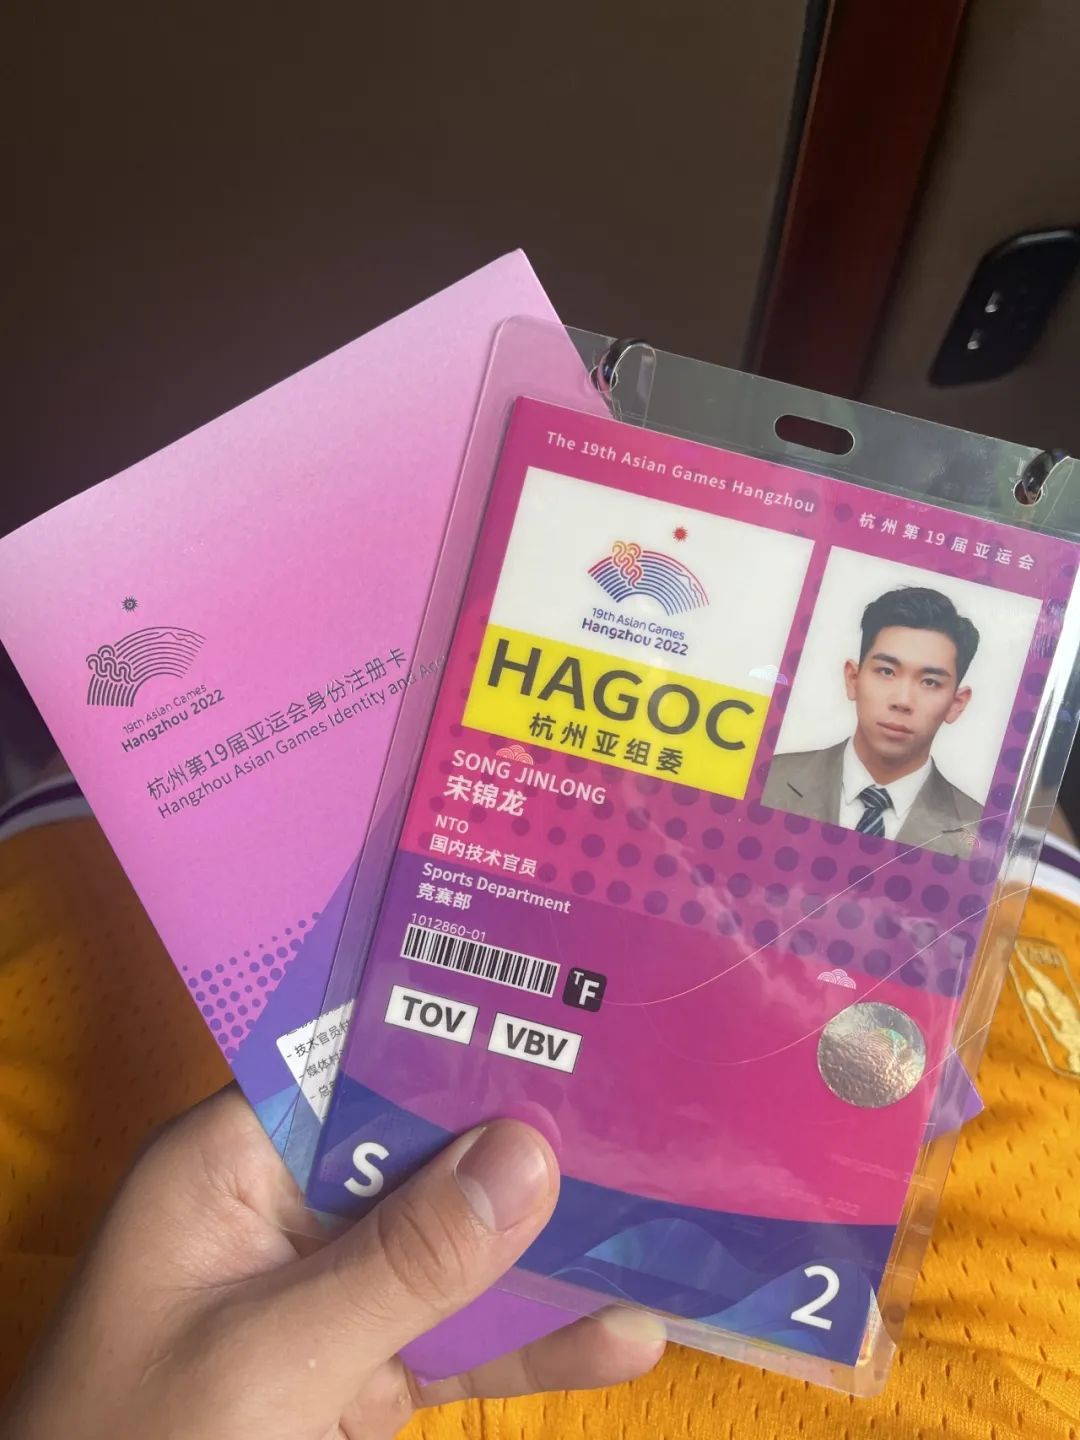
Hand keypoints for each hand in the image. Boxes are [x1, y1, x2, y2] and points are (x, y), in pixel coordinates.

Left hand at [0, 1088, 663, 1438]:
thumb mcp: (267, 1360)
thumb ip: (402, 1261)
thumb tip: (529, 1154)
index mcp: (234, 1164)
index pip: (354, 1064)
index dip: (456, 1031)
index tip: (564, 1006)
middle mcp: (287, 1210)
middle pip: (428, 1152)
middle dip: (532, 1137)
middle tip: (654, 1097)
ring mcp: (330, 1297)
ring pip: (460, 1250)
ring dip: (556, 1250)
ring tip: (670, 1221)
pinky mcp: (361, 1375)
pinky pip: (464, 1342)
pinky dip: (538, 1343)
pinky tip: (624, 1334)